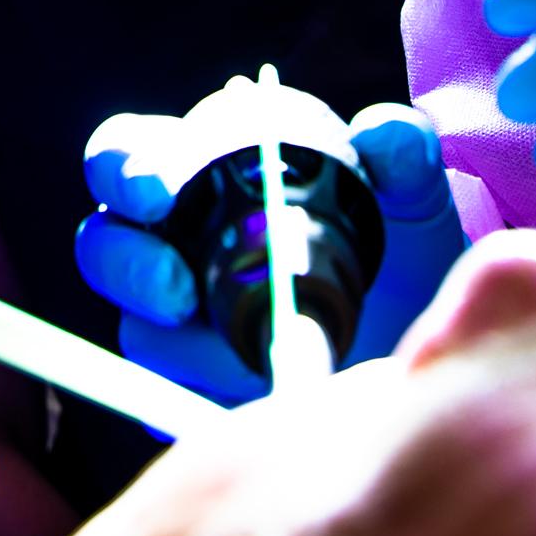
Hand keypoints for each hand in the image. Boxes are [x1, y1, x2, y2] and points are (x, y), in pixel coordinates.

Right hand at [76, 87, 467, 401]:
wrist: (429, 347)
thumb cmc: (400, 254)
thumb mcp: (410, 202)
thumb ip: (400, 158)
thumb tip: (383, 133)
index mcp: (200, 179)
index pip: (129, 156)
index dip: (125, 168)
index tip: (158, 193)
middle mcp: (173, 250)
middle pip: (106, 243)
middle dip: (125, 260)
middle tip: (174, 286)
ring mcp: (181, 329)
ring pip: (133, 325)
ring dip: (161, 334)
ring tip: (217, 347)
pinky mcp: (199, 396)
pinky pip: (172, 402)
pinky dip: (196, 400)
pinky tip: (242, 401)